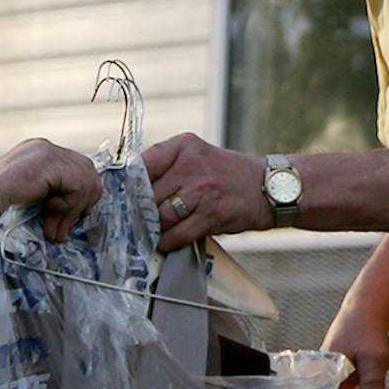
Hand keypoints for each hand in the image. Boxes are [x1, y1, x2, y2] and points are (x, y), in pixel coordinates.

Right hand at [0, 138, 103, 240]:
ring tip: (53, 229)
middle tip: (61, 230)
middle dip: (81, 204)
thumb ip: (54, 198)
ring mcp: (46, 151)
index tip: (64, 223)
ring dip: (73, 210)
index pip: (79, 170)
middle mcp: (44, 147)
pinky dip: (68, 206)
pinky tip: (46, 214)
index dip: (79, 199)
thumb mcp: (32, 202)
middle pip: (88, 171)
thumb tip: (84, 209)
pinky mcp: (47, 160)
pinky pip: (78, 185)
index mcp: (39, 154)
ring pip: (86, 180)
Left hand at [141, 133, 271, 251]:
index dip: (129, 184)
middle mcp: (191, 164)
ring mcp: (202, 190)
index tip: (122, 197)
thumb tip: (130, 189)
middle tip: (136, 221)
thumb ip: (167, 166)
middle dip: (141, 211)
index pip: (143, 163)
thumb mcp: (197, 155)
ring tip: (152, 232)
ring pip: (160, 216)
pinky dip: (168, 242)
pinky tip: (167, 242)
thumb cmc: (226, 174)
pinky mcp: (211, 214)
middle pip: (148, 194)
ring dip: (154, 228)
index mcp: (184, 146)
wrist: (266, 187)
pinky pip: (178, 234)